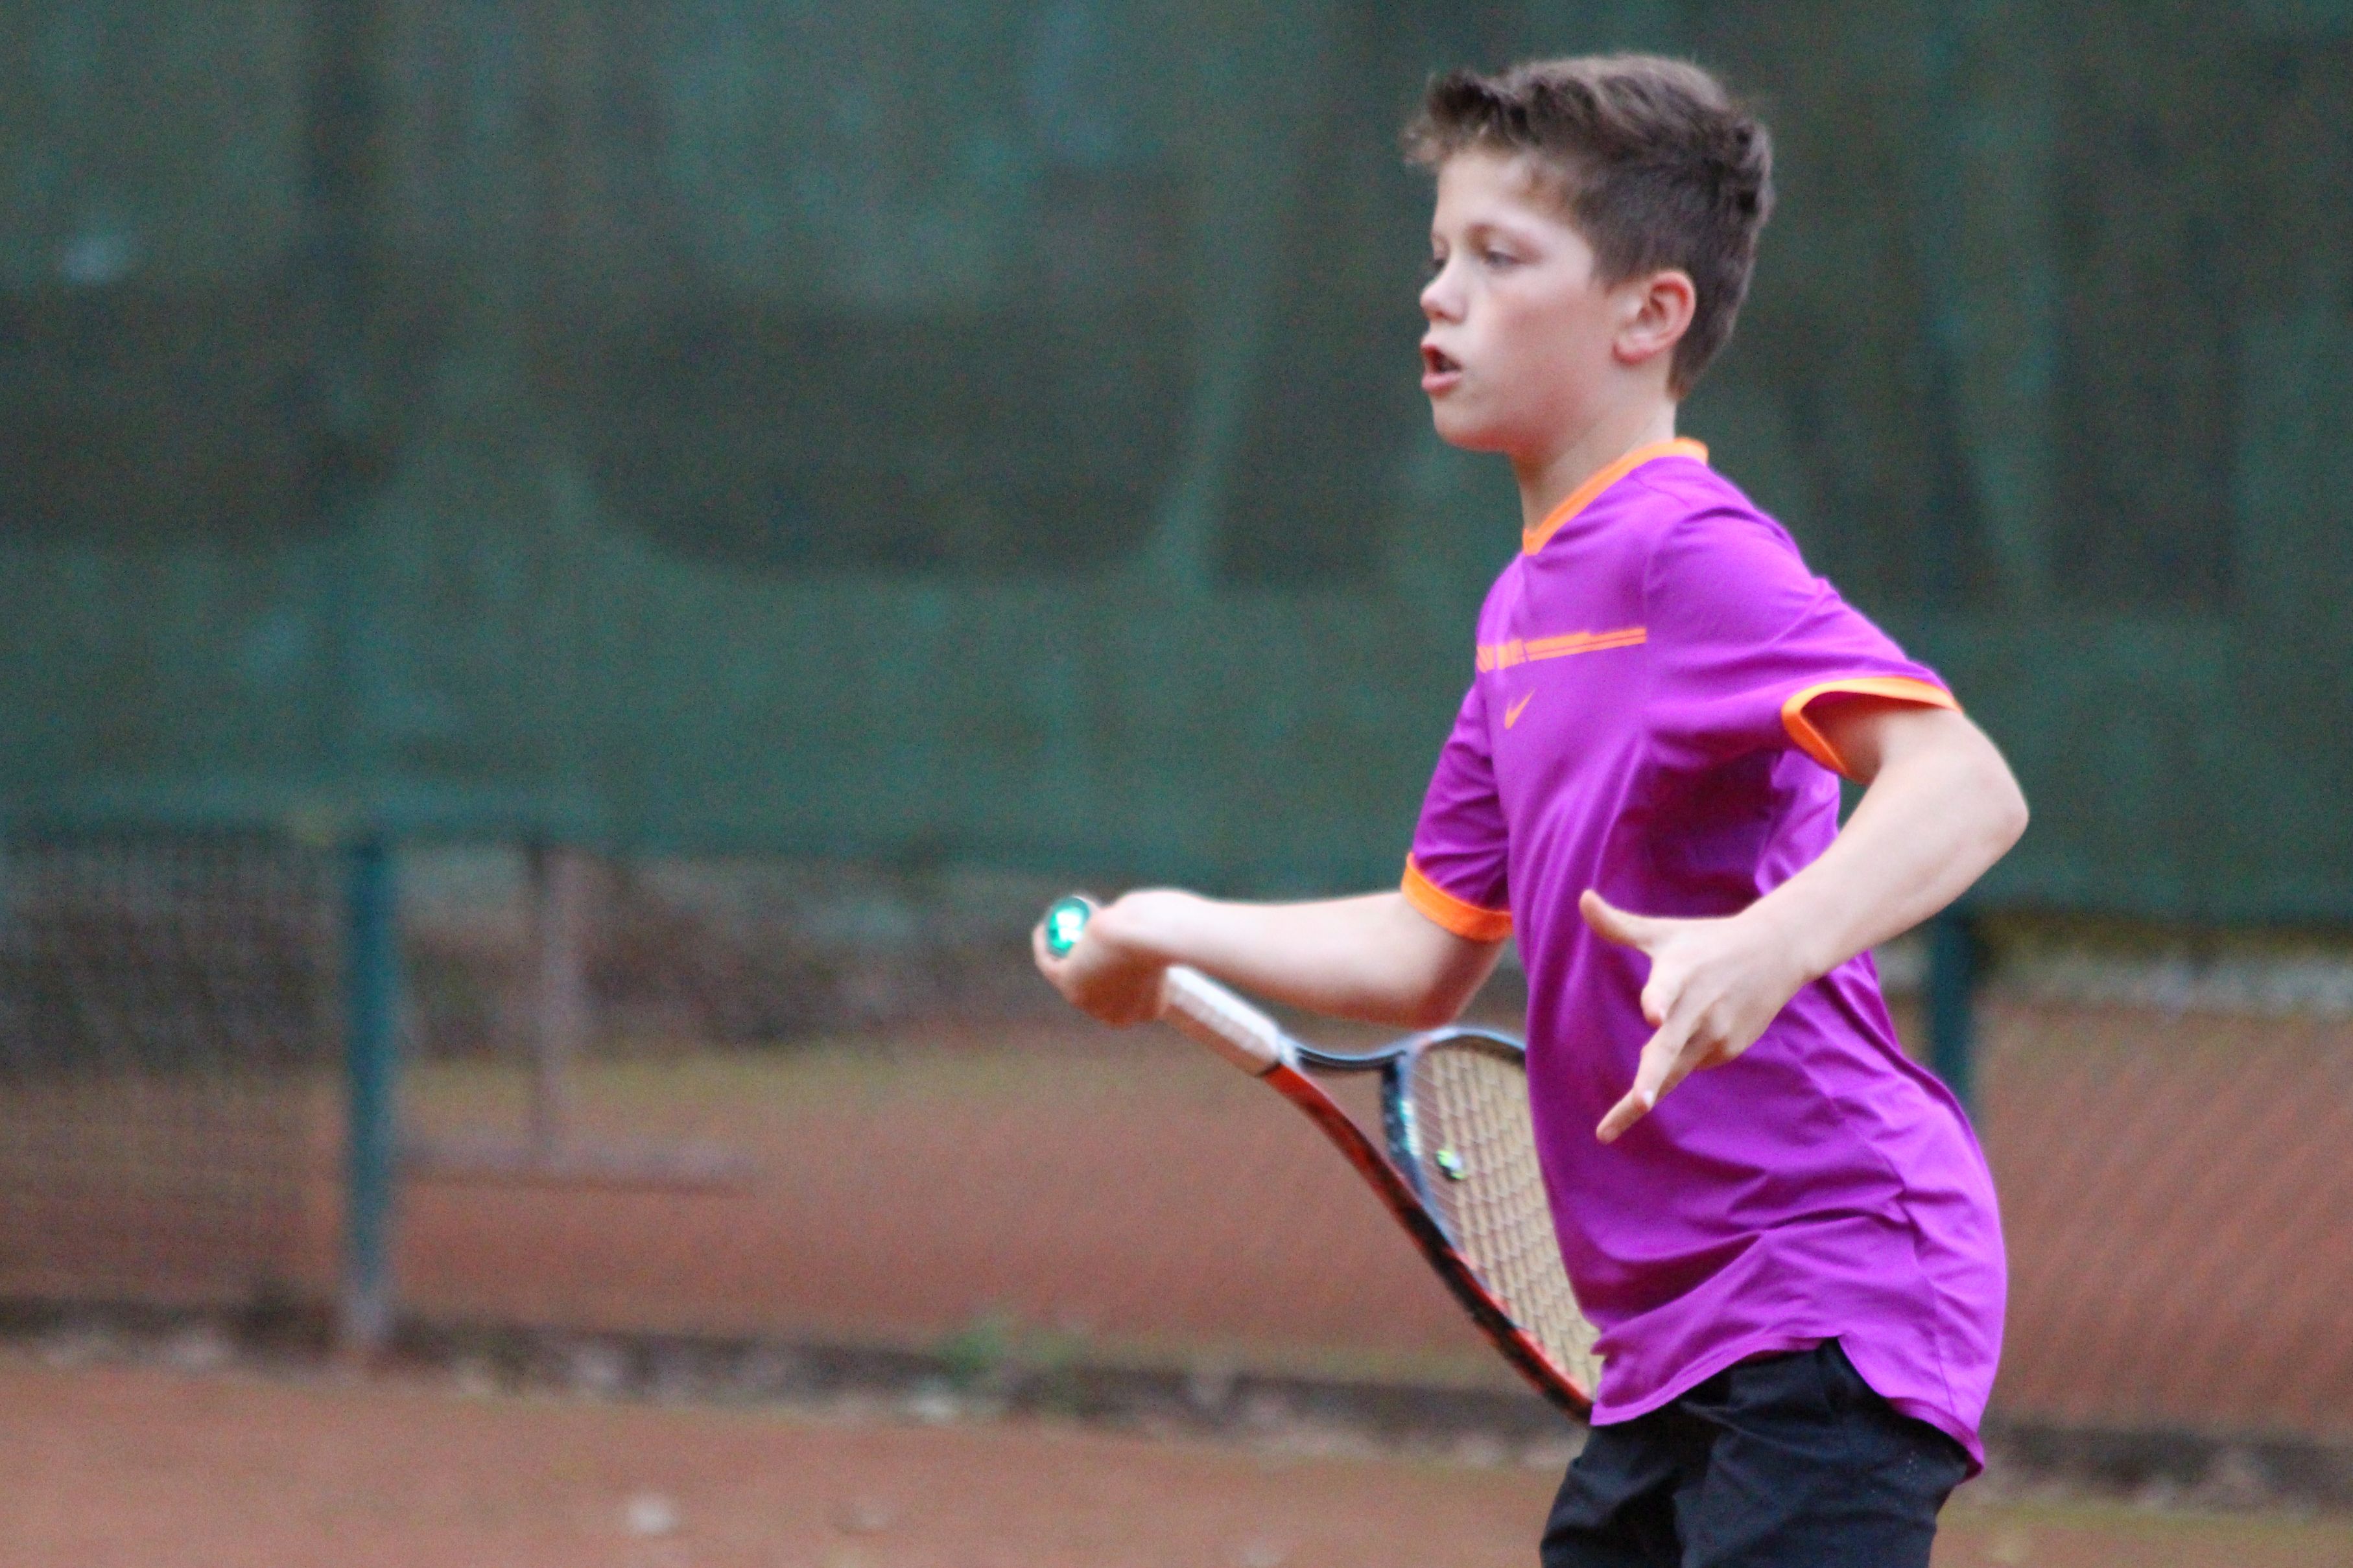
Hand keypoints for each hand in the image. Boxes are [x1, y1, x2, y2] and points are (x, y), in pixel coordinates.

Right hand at [1031, 895, 1170, 1027]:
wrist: (1148, 935)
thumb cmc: (1166, 935)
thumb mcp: (1173, 942)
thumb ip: (1174, 945)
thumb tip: (1168, 939)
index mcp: (1146, 1012)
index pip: (1125, 989)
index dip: (1115, 962)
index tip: (1112, 937)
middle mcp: (1116, 1015)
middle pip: (1095, 981)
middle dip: (1087, 958)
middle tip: (1090, 926)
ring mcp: (1089, 1003)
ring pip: (1072, 971)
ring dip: (1063, 951)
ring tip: (1068, 922)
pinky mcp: (1068, 983)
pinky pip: (1049, 962)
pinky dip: (1043, 944)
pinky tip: (1044, 927)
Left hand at [1579, 889, 1814, 1142]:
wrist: (1774, 953)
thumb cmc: (1706, 941)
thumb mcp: (1663, 933)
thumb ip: (1619, 925)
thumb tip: (1582, 897)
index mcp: (1680, 972)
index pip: (1665, 988)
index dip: (1657, 1000)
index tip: (1652, 1015)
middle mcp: (1699, 1006)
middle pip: (1670, 1048)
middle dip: (1651, 1081)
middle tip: (1639, 1104)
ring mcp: (1717, 1032)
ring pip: (1675, 1069)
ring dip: (1650, 1084)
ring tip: (1618, 1113)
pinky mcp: (1730, 1049)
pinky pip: (1691, 1064)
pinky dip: (1679, 1059)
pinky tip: (1692, 1032)